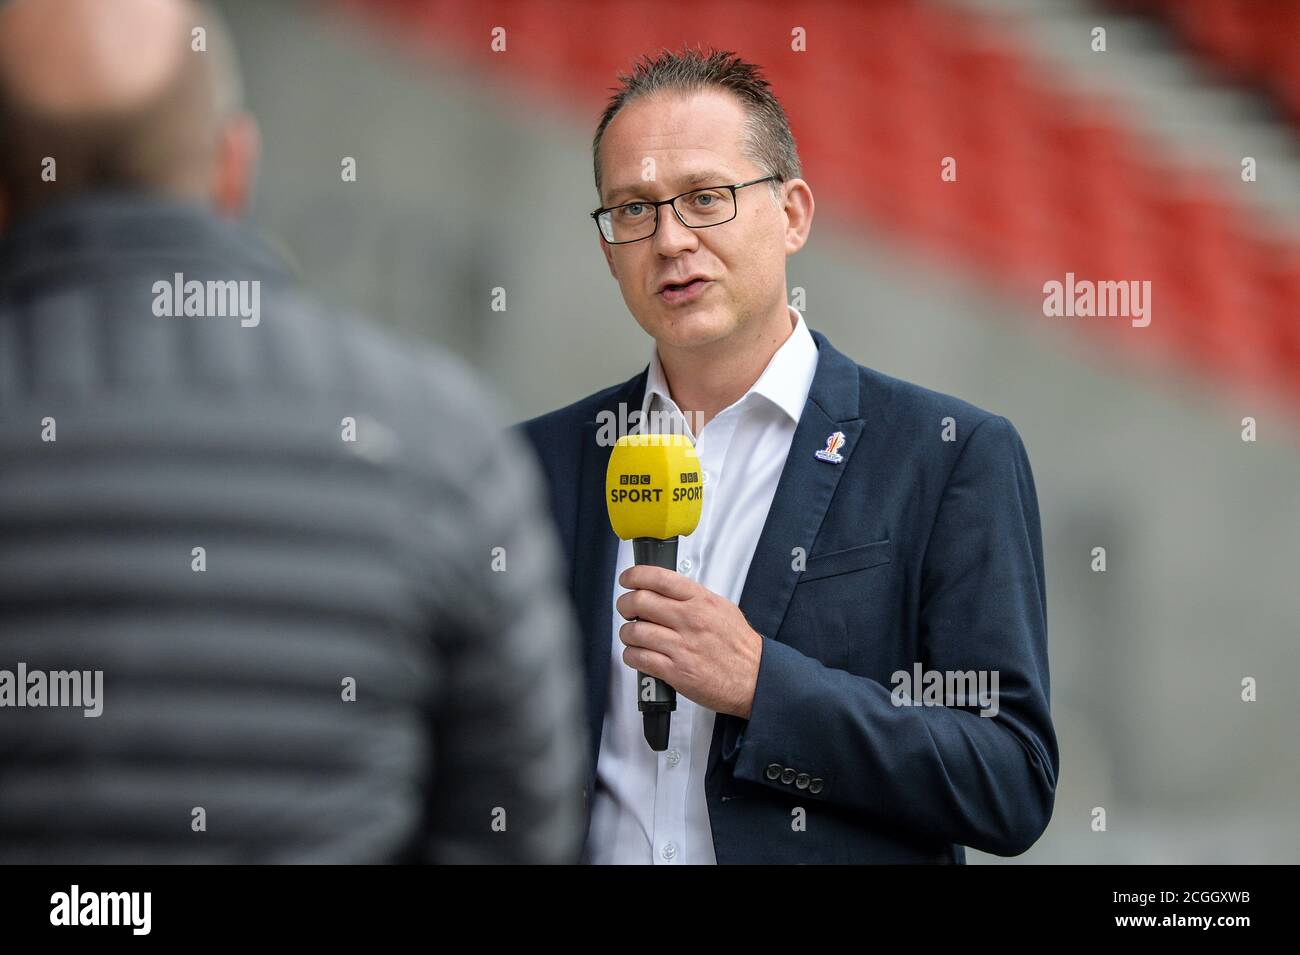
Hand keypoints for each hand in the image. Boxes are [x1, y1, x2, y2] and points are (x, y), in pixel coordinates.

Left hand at [615, 564, 762, 718]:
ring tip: (633, 635)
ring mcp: (681, 646)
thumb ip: (694, 597)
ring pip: (634, 631)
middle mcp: (690, 620)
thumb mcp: (722, 608)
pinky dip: (631, 655)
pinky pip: (639, 658)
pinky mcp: (675, 671)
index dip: (635, 575)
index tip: (627, 579)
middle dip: (625, 604)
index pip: (659, 578)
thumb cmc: (739, 646)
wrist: (755, 679)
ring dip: (627, 633)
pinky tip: (638, 654)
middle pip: (639, 601)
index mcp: (700, 600)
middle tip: (627, 609)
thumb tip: (667, 589)